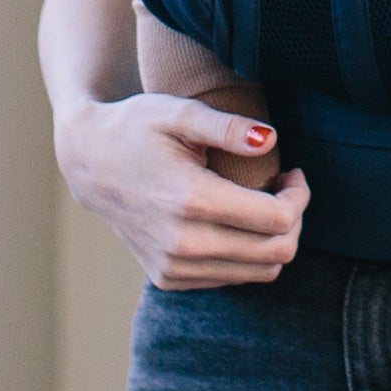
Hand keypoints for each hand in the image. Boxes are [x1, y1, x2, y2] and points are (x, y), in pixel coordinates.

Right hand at [55, 91, 308, 291]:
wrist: (89, 162)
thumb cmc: (137, 128)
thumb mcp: (180, 112)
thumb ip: (228, 127)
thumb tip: (270, 140)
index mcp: (192, 201)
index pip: (278, 220)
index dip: (300, 196)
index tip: (292, 172)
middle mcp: (183, 244)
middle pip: (277, 252)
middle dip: (295, 219)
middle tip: (286, 188)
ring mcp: (173, 267)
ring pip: (259, 272)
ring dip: (276, 239)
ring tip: (265, 203)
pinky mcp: (168, 278)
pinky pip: (232, 278)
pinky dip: (249, 254)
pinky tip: (239, 221)